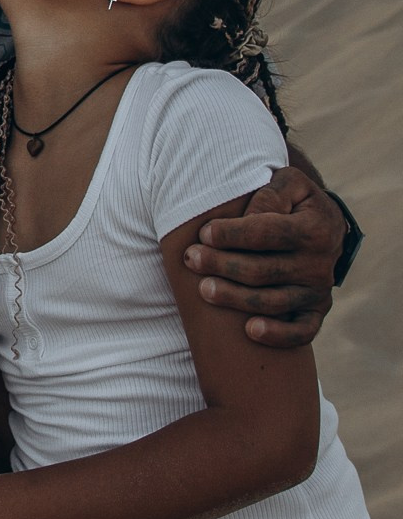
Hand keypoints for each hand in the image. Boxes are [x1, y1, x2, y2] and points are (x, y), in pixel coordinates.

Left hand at [182, 166, 343, 346]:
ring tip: (204, 290)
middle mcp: (319, 264)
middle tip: (191, 259)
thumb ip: (270, 194)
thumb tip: (249, 216)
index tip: (204, 233)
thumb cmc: (295, 201)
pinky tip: (250, 330)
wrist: (326, 228)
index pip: (268, 233)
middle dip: (223, 265)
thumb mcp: (289, 183)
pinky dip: (278, 335)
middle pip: (264, 270)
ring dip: (236, 298)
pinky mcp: (316, 312)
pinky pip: (302, 332)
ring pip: (274, 302)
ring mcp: (318, 291)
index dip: (233, 235)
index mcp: (314, 228)